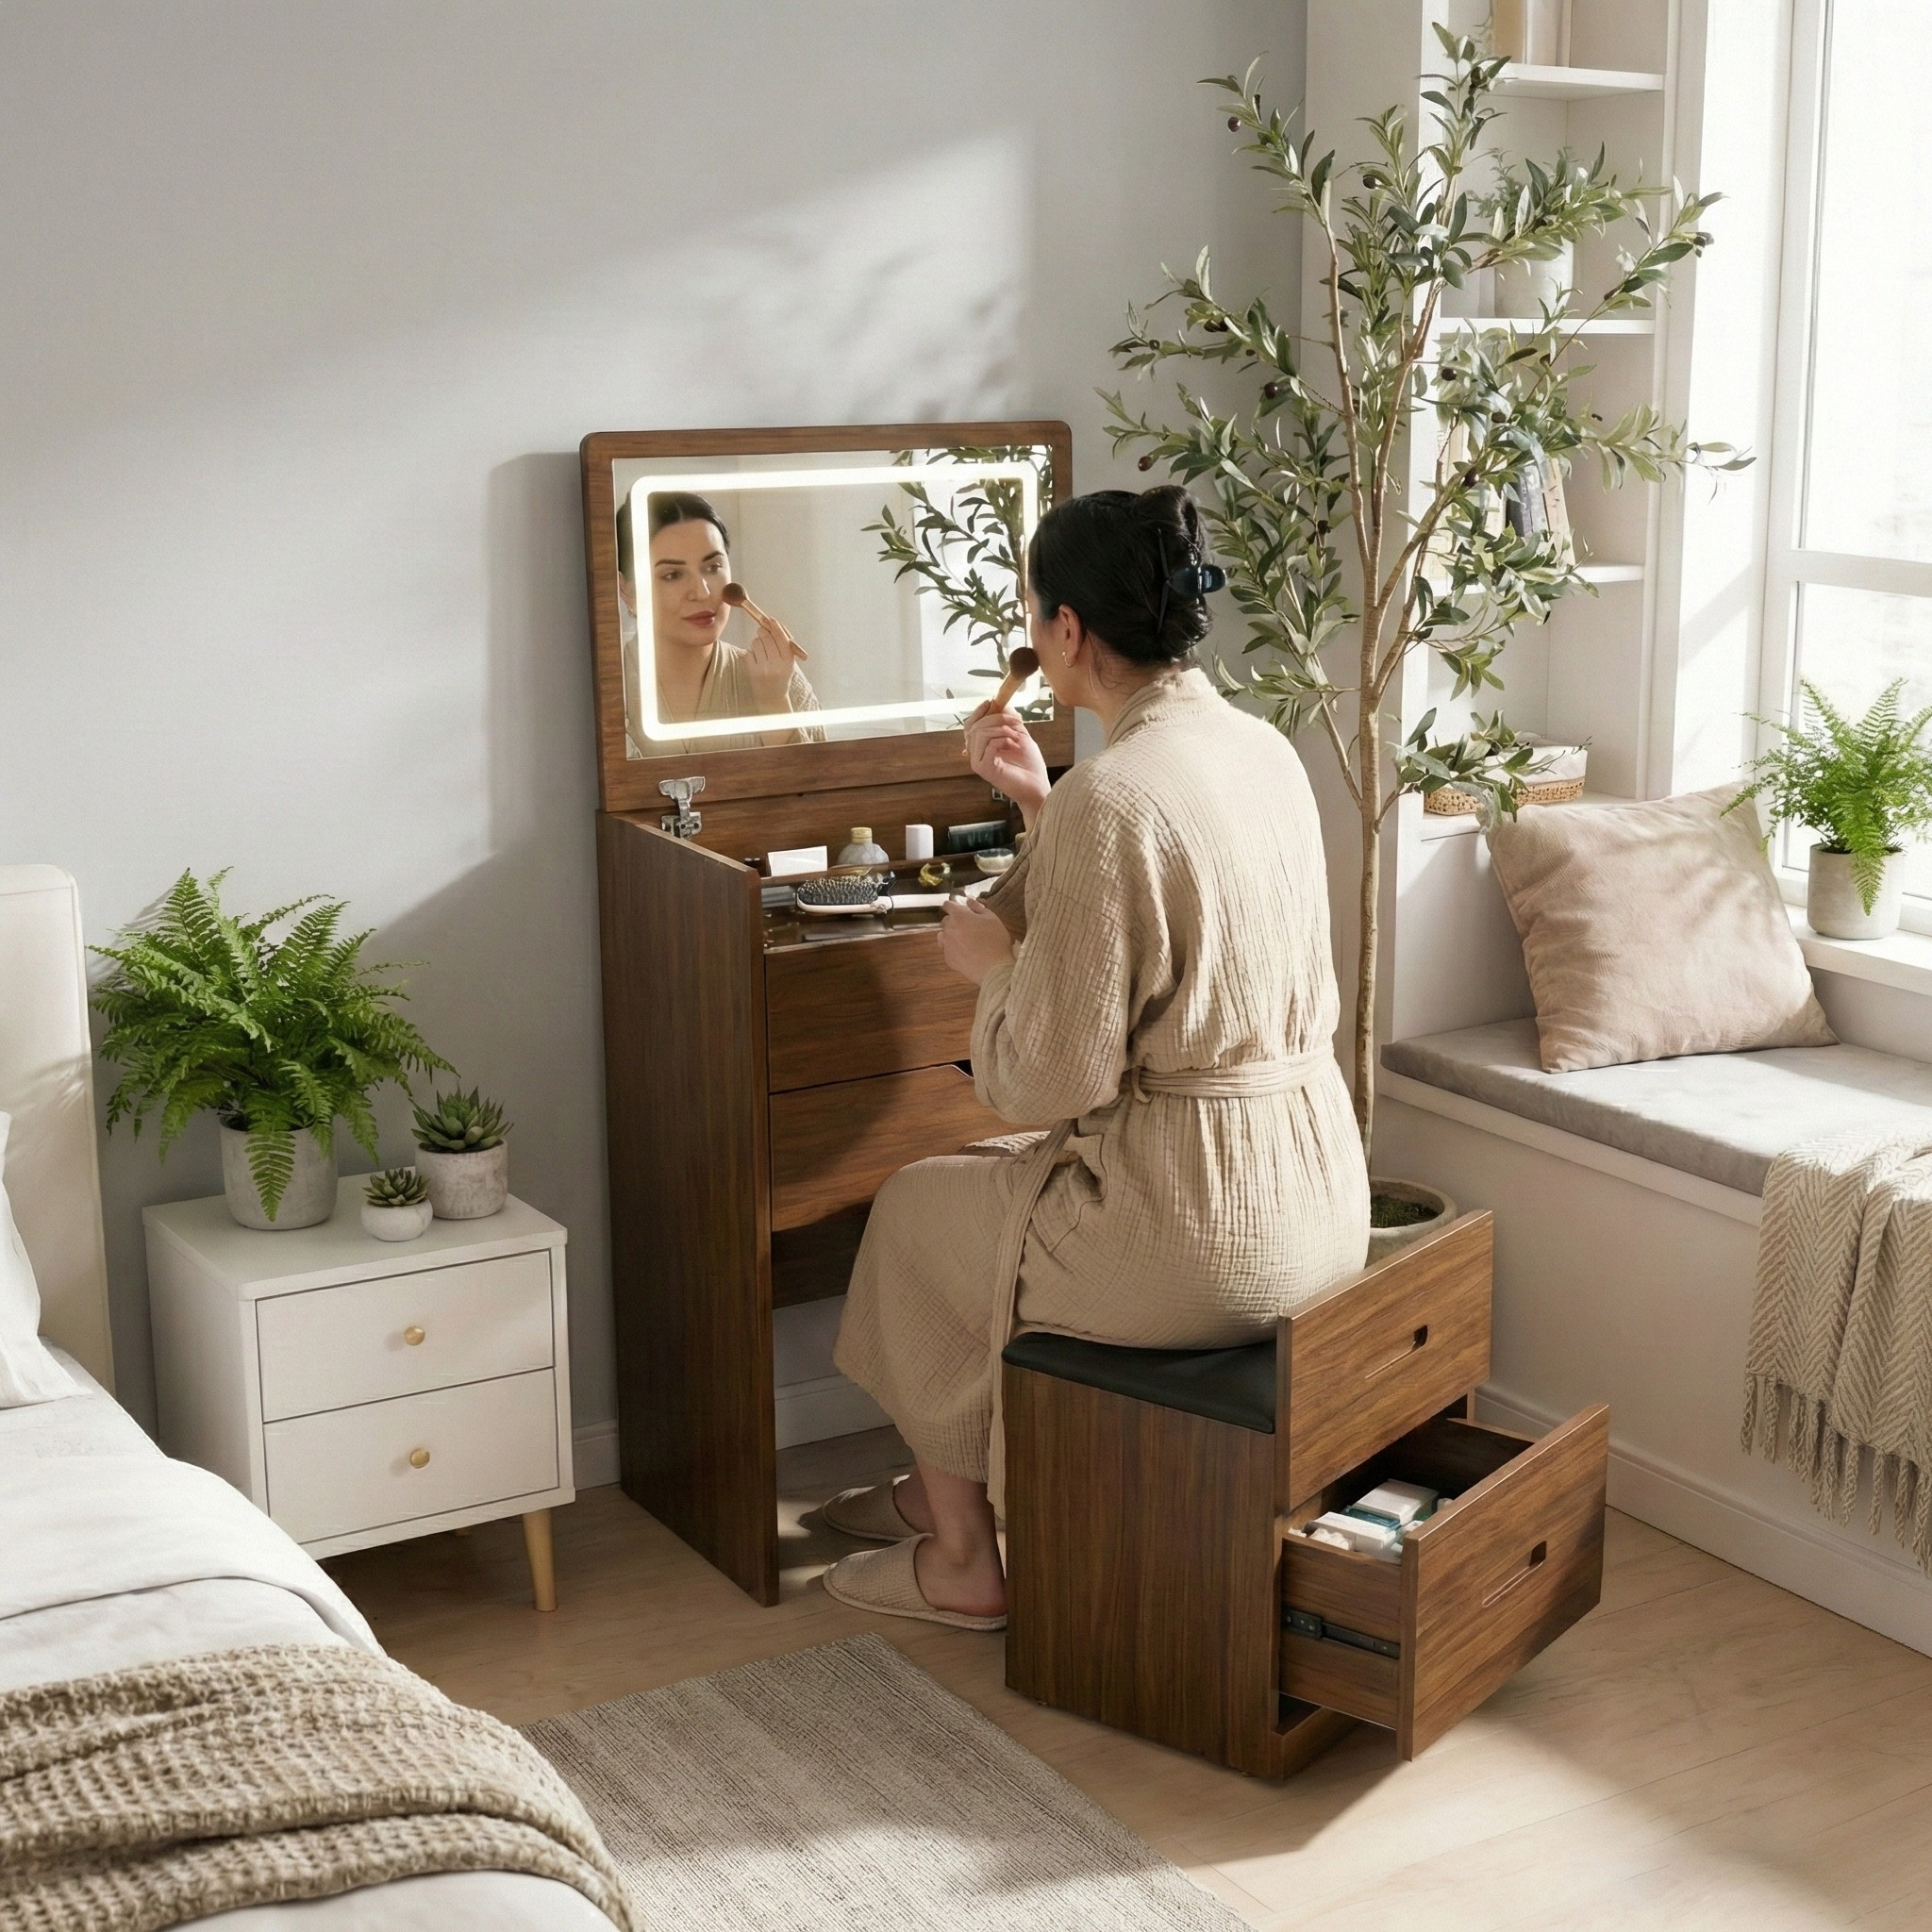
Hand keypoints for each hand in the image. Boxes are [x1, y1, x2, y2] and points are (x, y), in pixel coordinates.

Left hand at [744, 618, 797, 713]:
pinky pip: (747, 652)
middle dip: (763, 632)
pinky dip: (750, 654)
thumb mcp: (788, 663)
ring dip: (756, 644)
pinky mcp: (752, 672)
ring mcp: (763, 669)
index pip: (781, 638)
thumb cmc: (780, 677)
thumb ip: (783, 646)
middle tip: (762, 633)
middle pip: (766, 637)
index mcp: (788, 662)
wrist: (772, 699)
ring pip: (756, 643)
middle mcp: (777, 665)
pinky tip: (755, 662)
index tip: (770, 619)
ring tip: (760, 654)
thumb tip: (771, 624)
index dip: (775, 627)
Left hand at [938, 895, 1014, 985]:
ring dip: (951, 935)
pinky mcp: (947, 959)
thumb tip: (968, 900)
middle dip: (955, 921)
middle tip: (969, 928)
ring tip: (965, 941)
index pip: (947, 905)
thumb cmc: (995, 940)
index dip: (953, 906)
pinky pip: (947, 950)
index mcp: (959, 916)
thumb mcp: (992, 918)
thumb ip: (977, 907)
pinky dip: (954, 950)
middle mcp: (949, 928)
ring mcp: (946, 944)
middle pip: (946, 921)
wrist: (994, 968)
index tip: (961, 910)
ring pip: (943, 935)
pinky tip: (965, 953)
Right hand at [964, 702, 1050, 825]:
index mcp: (982, 747)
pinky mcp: (985, 769)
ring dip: (1001, 728)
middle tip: (1016, 721)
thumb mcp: (1020, 735)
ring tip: (1017, 735)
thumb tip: (1000, 703)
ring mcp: (979, 762)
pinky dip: (1002, 739)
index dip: (979, 712)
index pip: (970, 725)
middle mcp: (976, 754)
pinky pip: (988, 745)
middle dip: (996, 717)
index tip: (991, 701)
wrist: (1037, 786)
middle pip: (974, 727)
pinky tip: (1013, 743)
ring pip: (980, 734)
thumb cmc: (1029, 765)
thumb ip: (1009, 720)